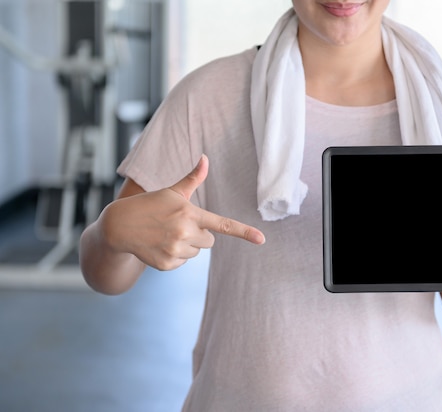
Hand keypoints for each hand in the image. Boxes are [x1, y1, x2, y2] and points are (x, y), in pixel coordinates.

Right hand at [101, 154, 264, 270]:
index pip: (222, 224)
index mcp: (189, 213)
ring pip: (196, 252)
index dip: (244, 232)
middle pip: (210, 241)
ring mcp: (175, 250)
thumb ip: (192, 179)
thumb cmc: (150, 205)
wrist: (119, 226)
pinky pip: (183, 262)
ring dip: (187, 245)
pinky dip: (175, 256)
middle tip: (179, 225)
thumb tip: (205, 158)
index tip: (261, 239)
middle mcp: (184, 233)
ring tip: (166, 234)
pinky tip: (160, 245)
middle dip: (200, 234)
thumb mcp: (171, 192)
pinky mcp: (167, 264)